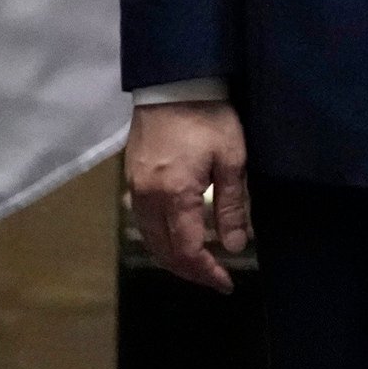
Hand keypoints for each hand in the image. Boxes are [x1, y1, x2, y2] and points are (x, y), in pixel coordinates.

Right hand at [124, 101, 251, 293]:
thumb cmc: (210, 118)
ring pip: (149, 240)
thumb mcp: (232, 159)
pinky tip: (176, 238)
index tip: (226, 283)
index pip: (187, 250)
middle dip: (189, 271)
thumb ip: (232, 205)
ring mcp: (135, 190)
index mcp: (175, 196)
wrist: (173, 85)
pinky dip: (159, 239)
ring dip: (172, 258)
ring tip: (199, 264)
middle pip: (163, 251)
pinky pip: (142, 223)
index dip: (206, 272)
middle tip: (214, 279)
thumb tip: (236, 246)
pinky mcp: (131, 180)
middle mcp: (148, 199)